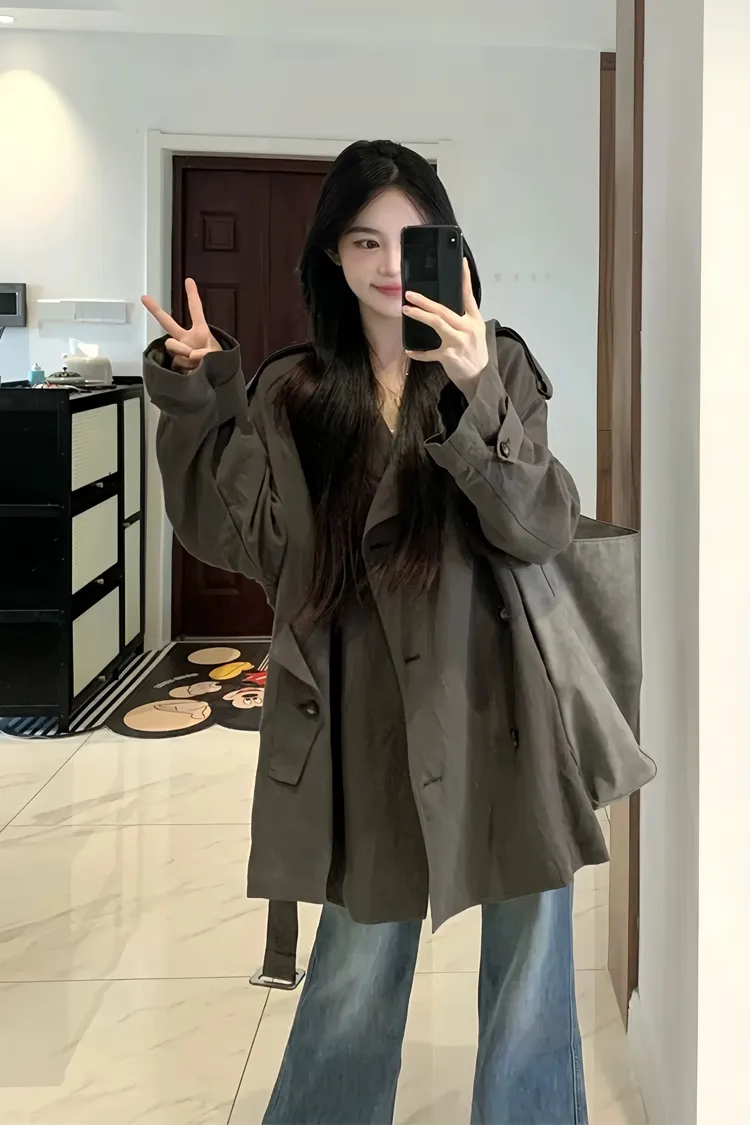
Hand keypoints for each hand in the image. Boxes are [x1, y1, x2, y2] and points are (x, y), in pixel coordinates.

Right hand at [141, 279, 220, 372]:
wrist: (214, 384)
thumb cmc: (219, 366)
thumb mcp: (217, 356)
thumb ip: (206, 353)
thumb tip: (192, 355)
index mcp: (200, 332)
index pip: (196, 311)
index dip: (192, 295)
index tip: (189, 280)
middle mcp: (187, 339)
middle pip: (168, 323)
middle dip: (156, 310)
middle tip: (144, 298)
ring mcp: (180, 351)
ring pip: (172, 345)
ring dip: (184, 353)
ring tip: (197, 363)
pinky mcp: (175, 364)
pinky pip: (175, 362)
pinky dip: (185, 367)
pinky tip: (192, 371)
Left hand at [403, 259, 488, 393]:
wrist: (480, 378)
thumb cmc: (475, 353)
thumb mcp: (475, 332)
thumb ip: (462, 319)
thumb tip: (442, 308)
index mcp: (474, 320)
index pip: (469, 295)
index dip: (465, 278)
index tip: (461, 262)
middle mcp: (467, 328)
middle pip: (444, 310)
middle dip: (425, 300)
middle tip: (410, 294)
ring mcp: (458, 342)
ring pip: (437, 324)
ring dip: (420, 316)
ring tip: (407, 310)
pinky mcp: (449, 356)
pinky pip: (429, 353)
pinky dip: (418, 352)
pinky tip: (409, 350)